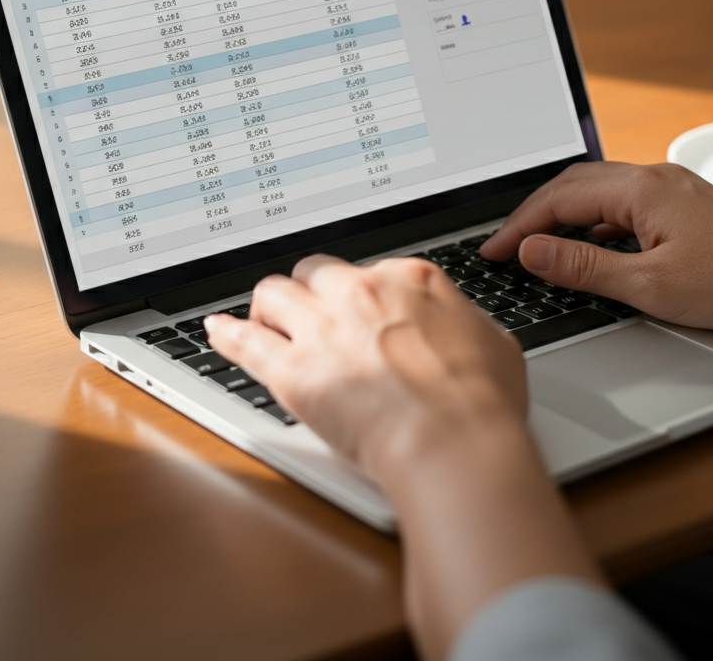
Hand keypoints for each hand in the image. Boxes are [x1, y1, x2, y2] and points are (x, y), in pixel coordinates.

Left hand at [205, 255, 601, 660]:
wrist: (452, 441)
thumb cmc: (479, 402)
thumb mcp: (495, 343)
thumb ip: (468, 323)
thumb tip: (466, 326)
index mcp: (408, 280)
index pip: (369, 272)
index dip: (361, 295)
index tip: (359, 311)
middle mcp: (359, 293)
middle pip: (314, 273)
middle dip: (311, 291)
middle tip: (312, 315)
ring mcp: (322, 328)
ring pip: (273, 294)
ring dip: (269, 307)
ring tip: (266, 321)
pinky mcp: (292, 371)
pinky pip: (245, 342)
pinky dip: (227, 335)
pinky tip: (216, 330)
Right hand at [480, 162, 712, 358]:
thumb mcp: (650, 285)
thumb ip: (583, 266)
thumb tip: (533, 252)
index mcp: (638, 189)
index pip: (557, 200)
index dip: (518, 226)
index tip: (493, 251)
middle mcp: (650, 176)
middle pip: (571, 184)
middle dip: (532, 214)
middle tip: (505, 246)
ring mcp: (667, 185)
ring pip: (594, 188)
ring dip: (560, 212)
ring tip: (536, 243)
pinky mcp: (679, 200)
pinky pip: (619, 198)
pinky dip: (590, 217)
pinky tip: (588, 242)